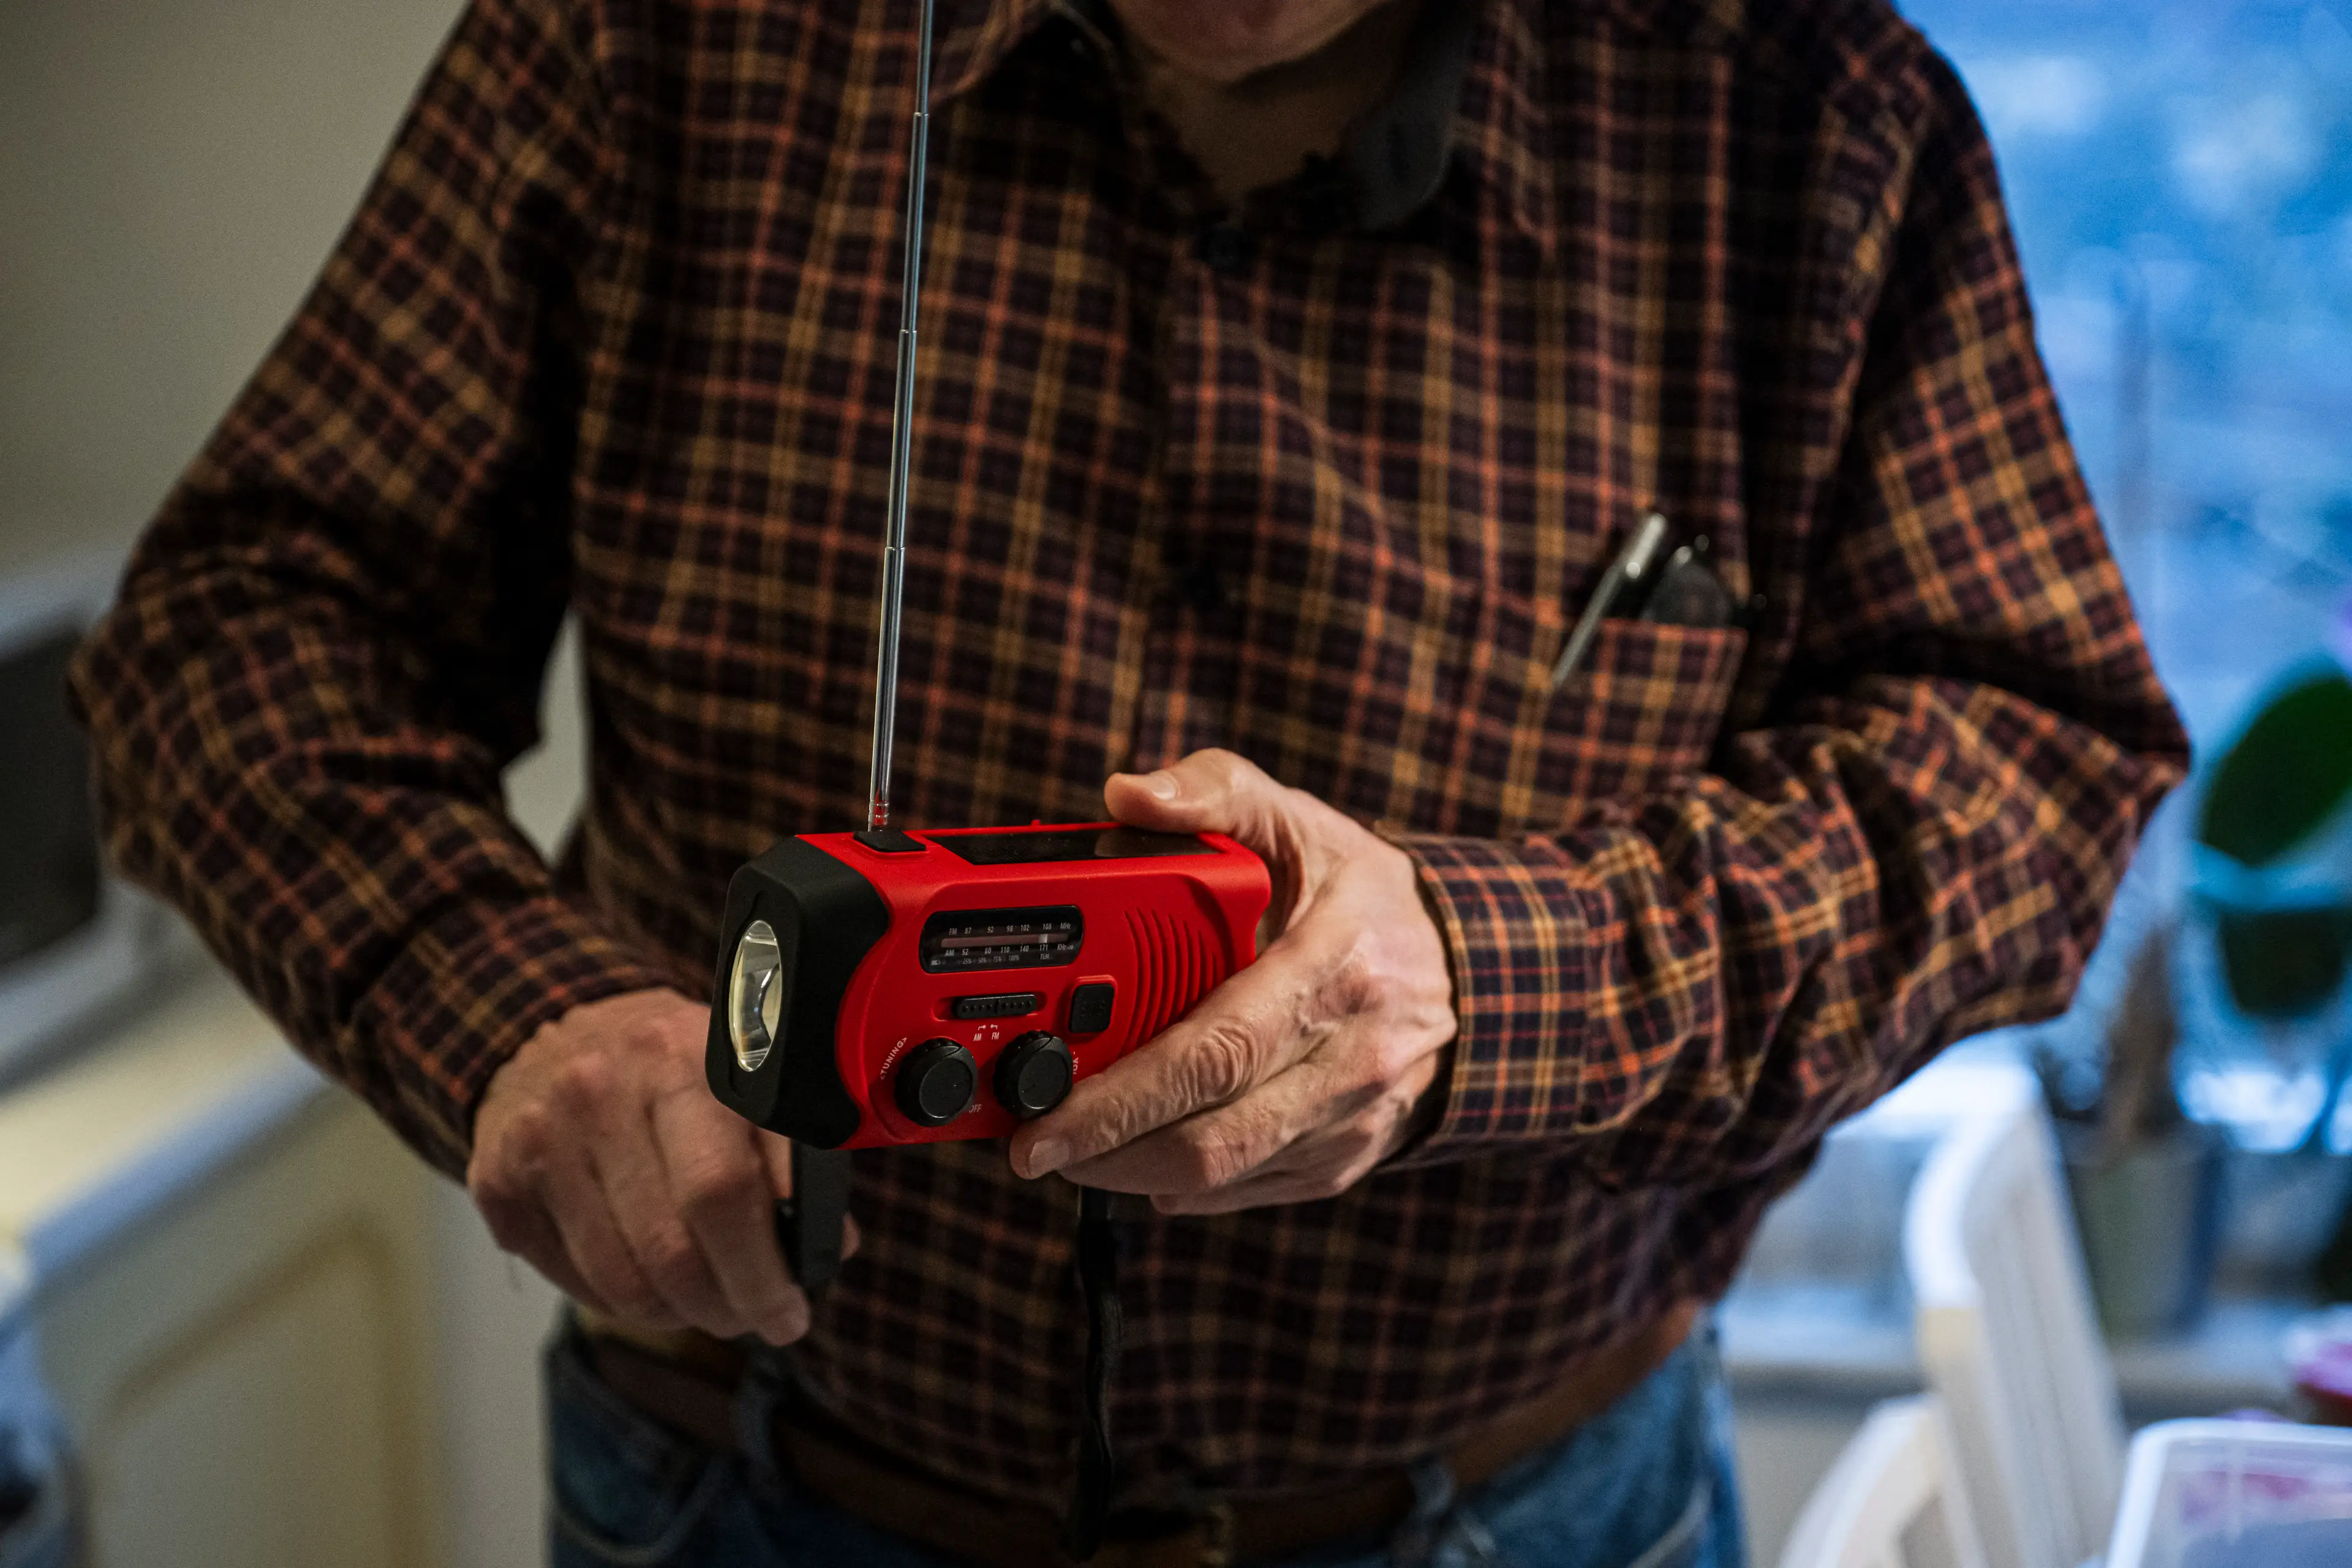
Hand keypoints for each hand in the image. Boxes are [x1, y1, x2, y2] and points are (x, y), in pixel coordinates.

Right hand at [468, 988, 849, 1342]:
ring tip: (707, 1304)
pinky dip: (623, 1301)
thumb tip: (830, 1247)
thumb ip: (792, 1153)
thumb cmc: (677, 1064)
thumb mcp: (745, 1076)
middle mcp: (603, 1091)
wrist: (562, 1023)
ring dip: (677, 1314)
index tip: (791, 1312)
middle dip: (727, 1307)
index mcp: (683, 1058)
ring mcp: (543, 1137)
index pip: (727, 1192)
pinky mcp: (499, 1180)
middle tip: (754, 1320)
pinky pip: (575, 1281)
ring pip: (623, 1281)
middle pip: (673, 1249)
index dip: (766, 1273)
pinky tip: (651, 1282)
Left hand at [1009, 749, 1457, 1212]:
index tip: (1045, 1104)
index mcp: (1334, 967)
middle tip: (1031, 1143)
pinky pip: (1248, 1190)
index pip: (1214, 1049)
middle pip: (1210, 1134)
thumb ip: (1211, 792)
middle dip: (1104, 1149)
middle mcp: (1351, 1055)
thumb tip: (1125, 796)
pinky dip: (1182, 1184)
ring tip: (1071, 1148)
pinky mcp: (1346, 1158)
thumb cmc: (1361, 893)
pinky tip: (1141, 1155)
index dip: (1120, 1093)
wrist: (1470, 968)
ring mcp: (1351, 1117)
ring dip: (1129, 1172)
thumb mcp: (1297, 820)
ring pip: (1223, 1173)